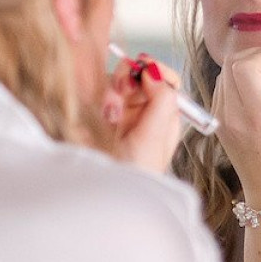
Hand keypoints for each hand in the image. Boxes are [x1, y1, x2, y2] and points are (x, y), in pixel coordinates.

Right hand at [103, 55, 182, 172]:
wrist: (102, 194)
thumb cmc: (134, 175)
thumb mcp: (154, 139)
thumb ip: (160, 102)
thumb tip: (155, 71)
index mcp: (164, 117)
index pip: (166, 81)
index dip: (156, 69)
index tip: (143, 67)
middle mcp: (142, 113)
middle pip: (138, 77)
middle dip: (129, 77)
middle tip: (122, 88)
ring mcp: (118, 114)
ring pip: (114, 83)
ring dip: (111, 91)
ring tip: (109, 111)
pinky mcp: (95, 116)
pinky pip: (94, 95)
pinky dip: (95, 99)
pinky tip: (98, 115)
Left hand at [212, 46, 260, 202]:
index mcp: (256, 116)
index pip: (244, 67)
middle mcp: (232, 116)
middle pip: (231, 64)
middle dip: (254, 56)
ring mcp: (221, 119)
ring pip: (225, 73)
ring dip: (246, 68)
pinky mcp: (217, 121)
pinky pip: (223, 87)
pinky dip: (238, 81)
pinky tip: (256, 95)